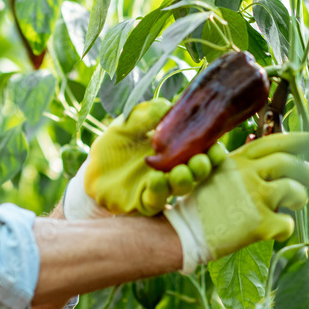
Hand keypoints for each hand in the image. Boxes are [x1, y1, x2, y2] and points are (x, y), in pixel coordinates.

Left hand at [64, 99, 218, 218]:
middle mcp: (175, 169)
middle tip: (200, 161)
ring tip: (180, 172)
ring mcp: (162, 188)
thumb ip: (148, 114)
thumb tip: (166, 106)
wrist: (93, 166)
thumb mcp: (130, 121)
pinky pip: (156, 201)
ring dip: (184, 180)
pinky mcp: (144, 203)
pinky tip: (156, 179)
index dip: (213, 151)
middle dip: (201, 167)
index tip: (215, 147)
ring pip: (180, 188)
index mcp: (178, 148)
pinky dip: (158, 191)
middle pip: (197, 172)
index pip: (202, 150)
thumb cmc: (116, 142)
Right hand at [164, 132, 308, 272]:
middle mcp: (249, 174)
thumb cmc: (198, 206)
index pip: (275, 142)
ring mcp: (256, 198)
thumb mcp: (216, 174)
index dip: (298, 139)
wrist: (183, 233)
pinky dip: (285, 227)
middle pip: (290, 164)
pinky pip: (287, 223)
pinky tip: (276, 230)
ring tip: (297, 203)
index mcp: (238, 160)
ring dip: (300, 197)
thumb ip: (242, 166)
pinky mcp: (260, 223)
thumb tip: (269, 161)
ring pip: (294, 190)